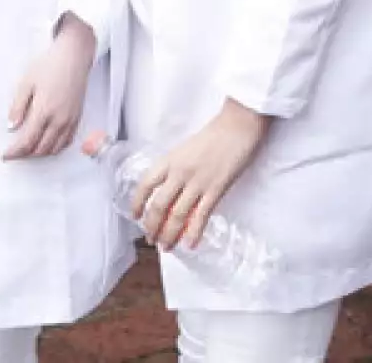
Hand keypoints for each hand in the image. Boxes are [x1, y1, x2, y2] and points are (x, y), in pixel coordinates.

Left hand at [4, 13, 95, 159]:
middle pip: (40, 149)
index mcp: (43, 111)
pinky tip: (47, 145)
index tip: (5, 155)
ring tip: (28, 150)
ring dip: (40, 154)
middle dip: (25, 155)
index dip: (14, 152)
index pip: (27, 141)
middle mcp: (59, 120)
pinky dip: (55, 148)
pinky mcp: (77, 118)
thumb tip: (11, 126)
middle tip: (14, 153)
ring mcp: (70, 121)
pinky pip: (66, 142)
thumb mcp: (27, 82)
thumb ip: (18, 107)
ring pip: (54, 149)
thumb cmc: (49, 65)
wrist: (74, 57)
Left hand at [131, 99, 270, 251]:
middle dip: (152, 226)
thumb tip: (170, 191)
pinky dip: (194, 232)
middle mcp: (179, 172)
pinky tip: (190, 244)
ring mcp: (197, 182)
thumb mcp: (186, 149)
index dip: (137, 202)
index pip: (146, 184)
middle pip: (159, 205)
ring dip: (170, 234)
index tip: (135, 216)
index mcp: (169, 160)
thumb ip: (176, 168)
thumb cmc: (213, 135)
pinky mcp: (216, 189)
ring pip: (177, 215)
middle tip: (151, 239)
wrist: (237, 126)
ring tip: (166, 246)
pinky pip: (201, 215)